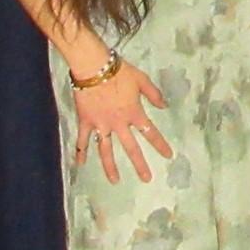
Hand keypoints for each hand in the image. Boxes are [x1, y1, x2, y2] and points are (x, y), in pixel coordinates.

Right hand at [73, 61, 172, 183]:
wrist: (94, 68)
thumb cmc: (120, 72)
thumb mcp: (142, 80)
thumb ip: (154, 94)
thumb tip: (164, 106)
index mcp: (134, 113)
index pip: (150, 132)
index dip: (160, 145)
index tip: (168, 156)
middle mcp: (118, 123)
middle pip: (131, 148)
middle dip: (139, 164)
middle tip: (147, 179)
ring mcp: (101, 125)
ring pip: (106, 150)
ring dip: (110, 167)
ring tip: (115, 180)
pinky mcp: (86, 122)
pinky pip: (82, 140)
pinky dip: (81, 152)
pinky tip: (80, 164)